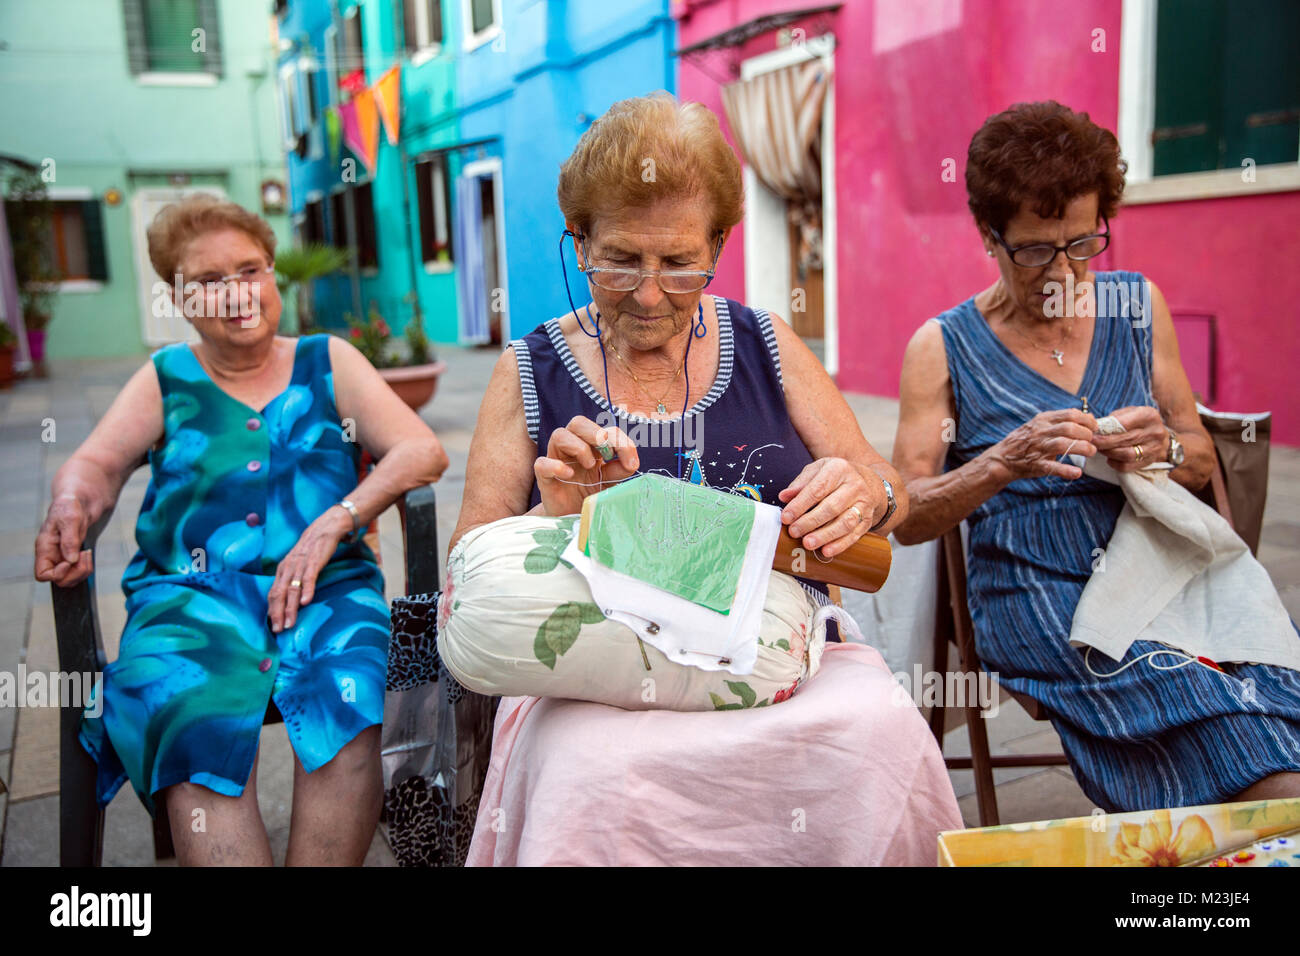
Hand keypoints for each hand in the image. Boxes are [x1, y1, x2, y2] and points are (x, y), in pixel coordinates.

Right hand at [34, 495, 94, 587]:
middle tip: (85, 556)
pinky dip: (85, 567)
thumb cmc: (71, 503)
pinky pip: (78, 570)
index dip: (57, 574)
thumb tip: (70, 560)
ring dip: (82, 571)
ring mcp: (64, 555)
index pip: (42, 574)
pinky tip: (88, 554)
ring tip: (87, 554)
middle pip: (59, 580)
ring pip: (70, 578)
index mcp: (45, 547)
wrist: (83, 496)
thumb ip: (69, 540)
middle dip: (75, 573)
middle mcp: (53, 554)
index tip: (69, 562)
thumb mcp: (71, 518)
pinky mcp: (74, 553)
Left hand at [268, 508, 351, 632]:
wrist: (324, 529)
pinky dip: (307, 590)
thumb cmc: (311, 550)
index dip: (272, 610)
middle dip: (278, 613)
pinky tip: (306, 602)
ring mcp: (300, 565)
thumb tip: (290, 599)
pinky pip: (309, 578)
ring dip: (290, 608)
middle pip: (279, 594)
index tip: (273, 626)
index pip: (273, 593)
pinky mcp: (314, 562)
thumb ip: (292, 579)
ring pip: (292, 589)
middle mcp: (288, 568)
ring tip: (290, 623)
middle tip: (278, 630)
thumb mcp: (297, 564)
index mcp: (282, 570)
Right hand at [534, 415, 638, 516]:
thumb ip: (620, 470)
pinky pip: (542, 463)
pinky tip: (569, 476)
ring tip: (590, 466)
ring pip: (559, 435)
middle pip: (578, 423)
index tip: (631, 462)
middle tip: (608, 455)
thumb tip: (631, 462)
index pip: (605, 430)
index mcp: (591, 447)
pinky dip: (556, 466)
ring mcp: (556, 460)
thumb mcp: (609, 482)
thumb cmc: (589, 495)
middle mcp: (572, 448)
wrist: (571, 519)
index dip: (620, 441)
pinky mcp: (544, 478)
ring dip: (579, 447)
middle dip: (596, 434)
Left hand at [777, 458, 886, 557]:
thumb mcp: (817, 471)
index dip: (800, 505)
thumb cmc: (835, 477)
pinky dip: (840, 544)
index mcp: (838, 469)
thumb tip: (784, 496)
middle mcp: (854, 485)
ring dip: (825, 535)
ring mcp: (864, 503)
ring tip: (808, 543)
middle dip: (810, 522)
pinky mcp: (867, 519)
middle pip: (831, 507)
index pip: (817, 489)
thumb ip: (800, 484)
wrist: (866, 481)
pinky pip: (854, 534)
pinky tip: (826, 551)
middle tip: (794, 532)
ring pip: (845, 522)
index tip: (786, 518)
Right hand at [989, 409, 1098, 480]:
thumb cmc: (1025, 440)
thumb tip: (1089, 416)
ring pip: (1063, 444)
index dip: (1087, 420)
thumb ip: (1062, 420)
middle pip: (1069, 428)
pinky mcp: (1036, 464)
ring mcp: (1038, 448)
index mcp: (1043, 420)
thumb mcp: (1040, 424)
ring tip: (1090, 452)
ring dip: (1081, 448)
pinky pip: (1052, 467)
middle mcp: (1040, 432)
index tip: (1094, 427)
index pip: (1070, 414)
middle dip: (1086, 434)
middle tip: (1092, 441)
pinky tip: (1077, 473)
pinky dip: (1066, 470)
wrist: (1002, 458)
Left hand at [1090, 405, 1168, 472]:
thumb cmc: (1140, 423)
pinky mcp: (1150, 461)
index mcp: (1148, 416)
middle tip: (1092, 443)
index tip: (1092, 433)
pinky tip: (1110, 459)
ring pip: (1127, 454)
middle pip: (1124, 440)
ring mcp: (1154, 448)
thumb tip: (1090, 420)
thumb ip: (1112, 418)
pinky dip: (1115, 464)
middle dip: (1104, 442)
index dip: (1106, 430)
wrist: (1162, 438)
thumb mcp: (1130, 413)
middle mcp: (1154, 432)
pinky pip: (1129, 466)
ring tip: (1100, 449)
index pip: (1123, 423)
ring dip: (1109, 453)